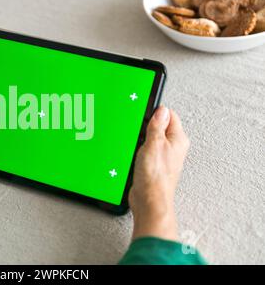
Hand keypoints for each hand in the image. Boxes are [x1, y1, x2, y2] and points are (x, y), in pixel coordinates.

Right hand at [129, 106, 189, 240]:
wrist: (149, 201)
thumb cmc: (156, 177)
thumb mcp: (154, 143)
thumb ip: (157, 125)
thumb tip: (161, 110)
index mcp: (178, 139)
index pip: (170, 115)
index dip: (156, 112)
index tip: (144, 112)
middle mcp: (173, 148)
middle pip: (160, 127)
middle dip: (147, 126)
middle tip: (139, 130)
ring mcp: (163, 157)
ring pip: (151, 139)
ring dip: (141, 139)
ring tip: (136, 144)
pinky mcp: (153, 165)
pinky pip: (145, 151)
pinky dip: (138, 150)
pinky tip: (133, 154)